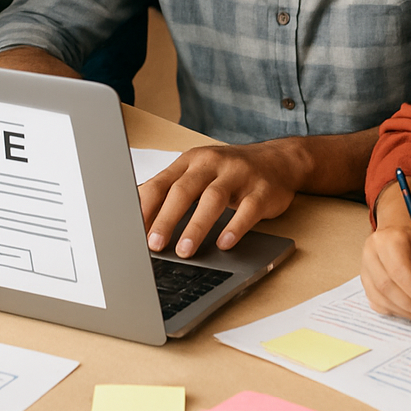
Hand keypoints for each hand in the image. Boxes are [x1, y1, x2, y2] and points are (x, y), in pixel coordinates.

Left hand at [138, 140, 302, 257]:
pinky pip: (248, 209)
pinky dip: (235, 227)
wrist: (278, 160)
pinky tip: (224, 244)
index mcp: (191, 161)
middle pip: (184, 190)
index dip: (146, 206)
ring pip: (213, 198)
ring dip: (196, 225)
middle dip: (167, 218)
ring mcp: (238, 175)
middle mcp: (212, 164)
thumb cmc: (230, 171)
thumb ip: (172, 189)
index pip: (162, 182)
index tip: (132, 230)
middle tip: (154, 244)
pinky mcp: (262, 190)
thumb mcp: (198, 172)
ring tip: (184, 250)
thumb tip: (140, 216)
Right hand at [361, 223, 410, 320]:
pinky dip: (399, 312)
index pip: (399, 270)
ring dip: (409, 312)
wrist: (408, 236)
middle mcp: (372, 250)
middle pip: (388, 287)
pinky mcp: (366, 282)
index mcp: (392, 237)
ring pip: (383, 299)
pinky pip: (379, 304)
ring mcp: (366, 266)